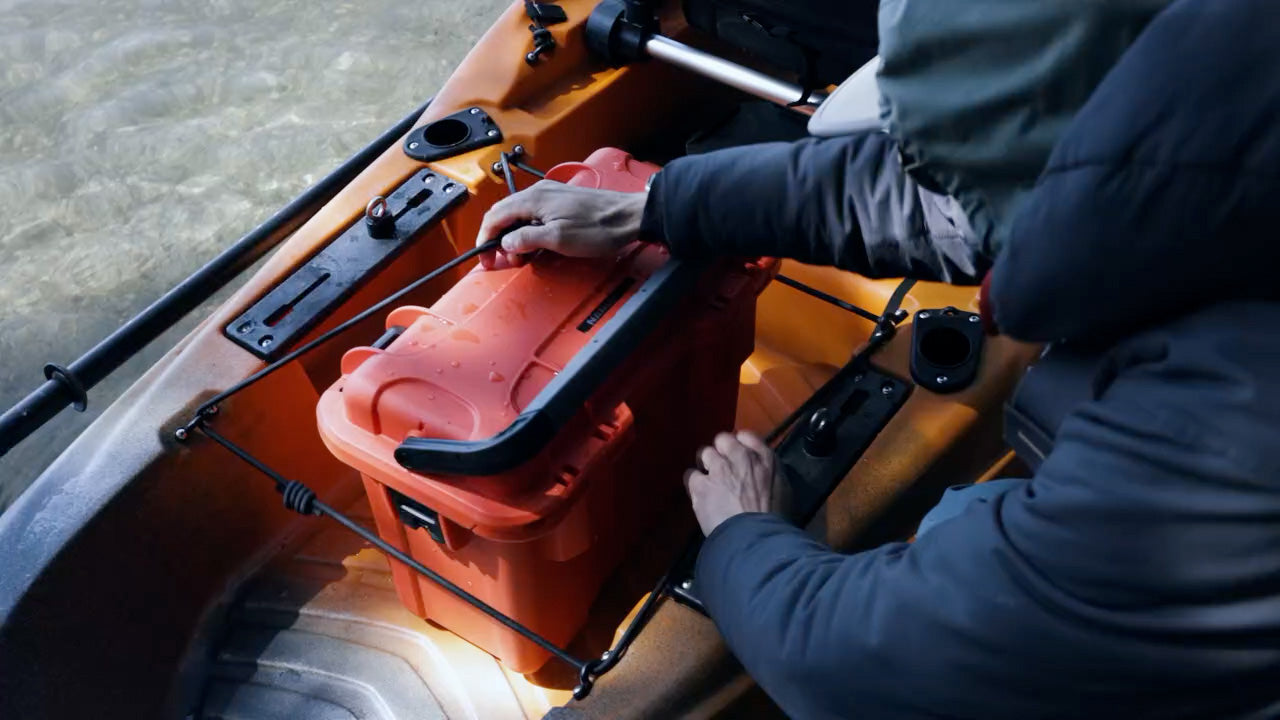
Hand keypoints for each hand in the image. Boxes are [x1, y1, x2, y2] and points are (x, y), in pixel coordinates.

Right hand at [475, 180, 647, 268]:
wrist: (629, 216)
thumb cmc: (598, 227)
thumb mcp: (558, 239)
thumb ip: (526, 239)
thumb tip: (505, 242)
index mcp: (532, 199)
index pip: (495, 217)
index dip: (485, 239)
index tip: (486, 259)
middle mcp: (537, 193)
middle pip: (503, 214)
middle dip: (497, 239)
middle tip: (502, 261)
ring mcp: (549, 195)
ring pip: (518, 215)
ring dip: (513, 237)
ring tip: (521, 257)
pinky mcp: (560, 201)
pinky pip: (533, 215)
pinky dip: (527, 230)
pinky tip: (535, 245)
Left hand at [684, 431, 781, 535]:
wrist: (756, 536)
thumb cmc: (776, 520)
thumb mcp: (784, 491)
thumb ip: (770, 475)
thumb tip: (763, 475)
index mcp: (765, 459)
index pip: (746, 436)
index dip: (739, 444)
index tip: (737, 456)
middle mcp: (741, 457)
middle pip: (723, 439)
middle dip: (720, 451)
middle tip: (722, 468)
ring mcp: (719, 469)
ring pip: (705, 453)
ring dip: (706, 465)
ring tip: (709, 481)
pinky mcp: (701, 485)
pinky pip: (691, 476)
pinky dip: (694, 484)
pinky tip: (699, 495)